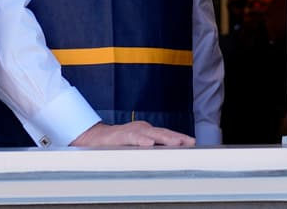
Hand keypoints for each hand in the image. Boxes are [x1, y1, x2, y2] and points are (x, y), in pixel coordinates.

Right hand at [70, 121, 194, 147]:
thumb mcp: (136, 146)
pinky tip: (149, 144)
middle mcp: (140, 128)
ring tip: (176, 142)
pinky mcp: (119, 136)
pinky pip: (132, 138)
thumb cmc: (116, 143)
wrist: (93, 138)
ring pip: (150, 133)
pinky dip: (141, 140)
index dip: (179, 137)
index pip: (166, 133)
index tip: (192, 142)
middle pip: (162, 132)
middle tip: (190, 142)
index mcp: (146, 131)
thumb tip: (167, 158)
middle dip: (176, 137)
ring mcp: (130, 131)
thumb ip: (149, 149)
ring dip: (164, 138)